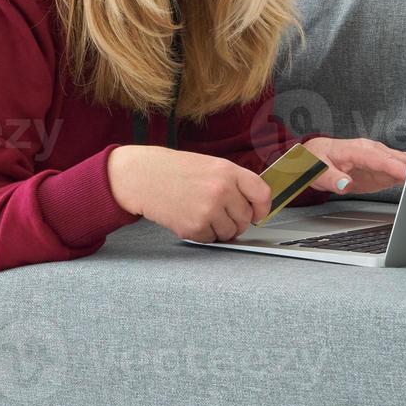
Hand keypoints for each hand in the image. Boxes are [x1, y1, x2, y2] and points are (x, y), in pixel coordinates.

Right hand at [107, 145, 273, 242]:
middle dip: (236, 220)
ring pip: (230, 233)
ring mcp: (208, 210)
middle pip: (245, 218)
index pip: (262, 194)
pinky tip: (189, 217)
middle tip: (218, 212)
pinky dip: (203, 234)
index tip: (257, 214)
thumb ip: (233, 182)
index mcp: (227, 170)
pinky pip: (211, 239)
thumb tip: (253, 207)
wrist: (143, 176)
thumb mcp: (209, 165)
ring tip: (201, 212)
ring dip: (219, 229)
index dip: (262, 208)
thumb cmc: (174, 170)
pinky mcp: (194, 227)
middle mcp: (221, 190)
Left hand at [301, 137, 405, 194]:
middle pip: (395, 158)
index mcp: (356, 149)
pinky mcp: (381, 167)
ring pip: (401, 161)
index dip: (395, 166)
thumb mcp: (318, 171)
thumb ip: (333, 178)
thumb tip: (344, 184)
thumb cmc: (317, 161)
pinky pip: (400, 167)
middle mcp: (370, 150)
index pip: (379, 158)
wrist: (316, 155)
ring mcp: (378, 157)